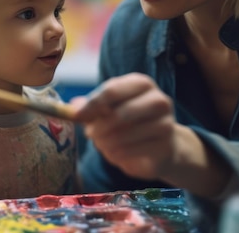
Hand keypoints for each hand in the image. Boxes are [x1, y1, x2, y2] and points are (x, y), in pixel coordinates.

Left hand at [72, 73, 230, 196]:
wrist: (160, 146)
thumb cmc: (130, 123)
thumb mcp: (109, 110)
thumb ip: (91, 107)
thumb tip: (72, 107)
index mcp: (142, 84)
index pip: (113, 90)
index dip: (92, 104)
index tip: (76, 117)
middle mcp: (158, 100)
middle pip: (121, 112)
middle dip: (100, 127)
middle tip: (90, 135)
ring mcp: (166, 123)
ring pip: (126, 134)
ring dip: (107, 143)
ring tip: (102, 144)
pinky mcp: (166, 145)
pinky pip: (134, 150)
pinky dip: (118, 154)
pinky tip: (114, 153)